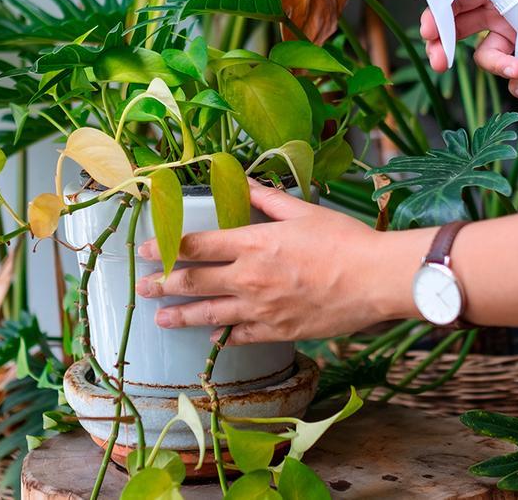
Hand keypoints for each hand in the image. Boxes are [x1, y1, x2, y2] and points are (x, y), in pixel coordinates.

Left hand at [136, 181, 431, 343]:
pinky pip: (242, 336)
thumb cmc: (344, 240)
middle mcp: (249, 278)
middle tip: (142, 287)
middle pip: (194, 282)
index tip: (146, 251)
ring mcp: (262, 309)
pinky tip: (213, 337)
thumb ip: (266, 198)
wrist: (375, 279)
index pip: (195, 246)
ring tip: (161, 318)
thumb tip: (242, 179)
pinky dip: (224, 337)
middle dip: (162, 285)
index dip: (165, 248)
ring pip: (210, 315)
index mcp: (252, 243)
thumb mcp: (302, 210)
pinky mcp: (279, 330)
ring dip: (181, 316)